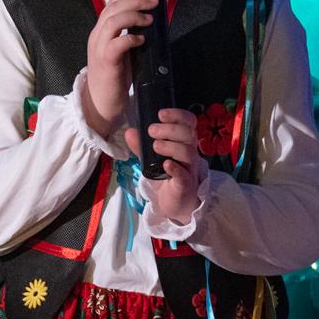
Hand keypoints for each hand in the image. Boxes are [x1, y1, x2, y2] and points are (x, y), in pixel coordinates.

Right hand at [81, 0, 158, 137]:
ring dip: (133, 16)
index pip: (111, 4)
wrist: (100, 104)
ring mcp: (99, 49)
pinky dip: (130, 38)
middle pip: (113, 8)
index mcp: (100, 32)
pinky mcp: (106, 63)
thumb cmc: (114, 79)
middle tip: (153, 0)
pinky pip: (116, 44)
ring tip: (149, 19)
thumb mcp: (121, 52)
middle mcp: (97, 37)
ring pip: (113, 21)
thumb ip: (129, 36)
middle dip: (135, 0)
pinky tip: (141, 39)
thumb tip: (149, 22)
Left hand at [125, 108, 201, 223]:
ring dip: (171, 146)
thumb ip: (141, 146)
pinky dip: (175, 168)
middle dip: (170, 129)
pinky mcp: (185, 185)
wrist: (172, 203)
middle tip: (151, 131)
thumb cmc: (166, 177)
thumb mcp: (151, 160)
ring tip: (155, 146)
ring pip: (188, 152)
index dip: (178, 115)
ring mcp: (189, 169)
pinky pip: (184, 175)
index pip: (188, 123)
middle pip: (189, 135)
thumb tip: (129, 132)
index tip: (161, 114)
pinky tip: (166, 165)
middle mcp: (189, 153)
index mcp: (183, 143)